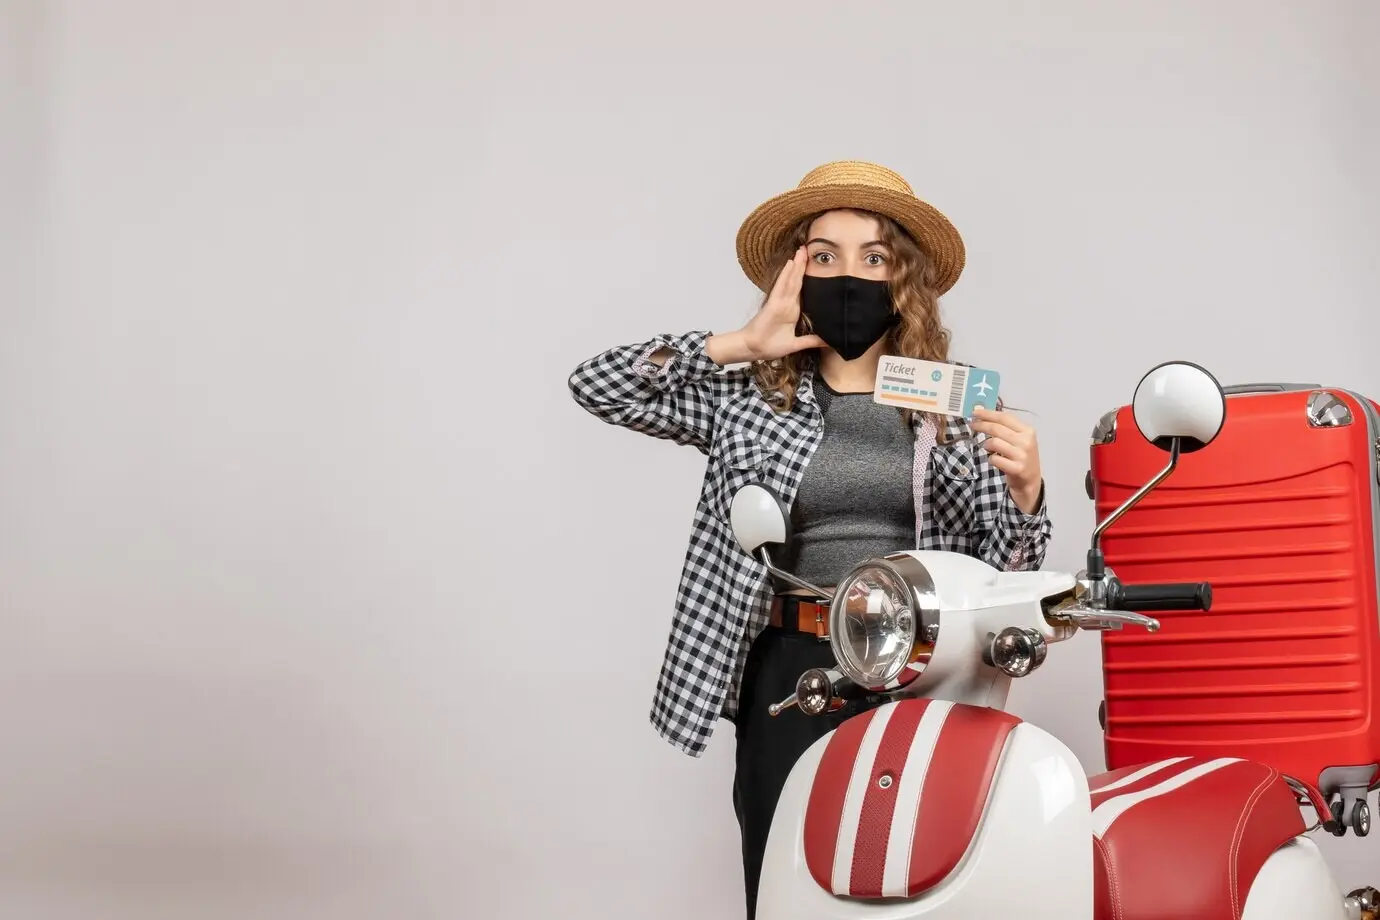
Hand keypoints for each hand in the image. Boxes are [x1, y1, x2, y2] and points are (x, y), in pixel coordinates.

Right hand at [706, 248, 825, 364]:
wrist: (753, 349)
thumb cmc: (770, 346)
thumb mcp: (796, 344)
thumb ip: (811, 341)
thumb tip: (828, 341)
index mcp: (792, 310)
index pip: (802, 289)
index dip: (807, 275)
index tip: (814, 264)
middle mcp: (787, 303)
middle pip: (796, 280)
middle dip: (802, 264)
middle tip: (808, 248)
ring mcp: (780, 303)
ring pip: (790, 280)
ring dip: (796, 265)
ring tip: (801, 250)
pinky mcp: (773, 305)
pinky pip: (781, 288)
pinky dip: (785, 275)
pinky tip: (790, 264)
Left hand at [970, 407, 1042, 513]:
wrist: (1030, 480)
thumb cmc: (1021, 456)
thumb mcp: (1020, 439)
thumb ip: (1006, 428)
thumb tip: (983, 416)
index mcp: (1028, 431)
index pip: (1005, 417)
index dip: (988, 414)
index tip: (975, 412)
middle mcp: (1026, 441)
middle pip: (997, 429)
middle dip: (981, 425)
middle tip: (972, 425)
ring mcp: (1022, 455)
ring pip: (994, 442)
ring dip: (986, 445)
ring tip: (988, 447)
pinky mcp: (1016, 468)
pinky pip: (994, 459)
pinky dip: (991, 459)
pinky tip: (994, 460)